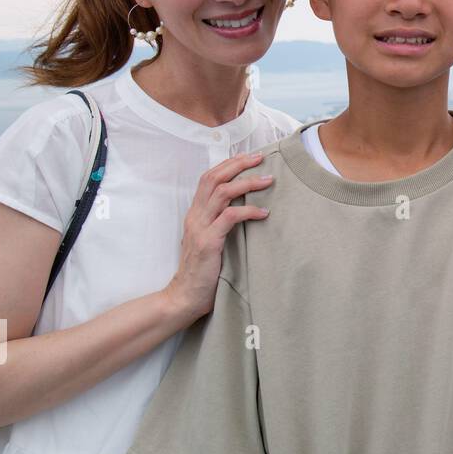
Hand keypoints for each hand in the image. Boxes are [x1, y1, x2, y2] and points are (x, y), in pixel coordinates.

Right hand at [164, 151, 273, 322]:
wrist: (184, 296)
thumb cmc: (202, 271)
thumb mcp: (209, 240)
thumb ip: (220, 223)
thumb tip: (244, 209)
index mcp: (195, 214)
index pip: (208, 178)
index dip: (228, 165)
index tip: (248, 157)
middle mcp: (195, 216)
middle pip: (214, 178)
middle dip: (238, 164)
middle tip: (261, 158)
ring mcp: (200, 228)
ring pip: (222, 192)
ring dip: (247, 183)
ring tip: (268, 181)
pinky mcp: (208, 242)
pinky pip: (229, 217)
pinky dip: (248, 211)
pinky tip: (264, 213)